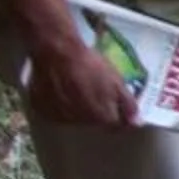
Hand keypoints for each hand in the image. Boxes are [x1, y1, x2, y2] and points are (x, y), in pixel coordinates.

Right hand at [25, 38, 141, 129]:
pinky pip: (56, 110)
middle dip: (99, 109)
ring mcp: (59, 117)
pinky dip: (61, 103)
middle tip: (96, 89)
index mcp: (101, 117)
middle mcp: (80, 122)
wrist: (57, 52)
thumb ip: (128, 105)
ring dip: (79, 107)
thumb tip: (136, 124)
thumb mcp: (117, 82)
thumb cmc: (91, 65)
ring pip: (75, 117)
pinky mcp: (42, 109)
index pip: (115, 126)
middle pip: (95, 121)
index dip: (118, 114)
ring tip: (78, 87)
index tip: (117, 103)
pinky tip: (61, 88)